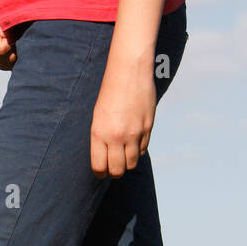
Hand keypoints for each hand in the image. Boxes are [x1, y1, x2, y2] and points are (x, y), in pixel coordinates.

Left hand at [90, 60, 156, 177]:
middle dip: (114, 172)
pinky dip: (138, 150)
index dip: (100, 173)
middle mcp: (117, 136)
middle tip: (113, 167)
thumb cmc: (109, 93)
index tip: (101, 171)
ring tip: (123, 156)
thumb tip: (106, 158)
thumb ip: (102, 138)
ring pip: (132, 163)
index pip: (100, 166)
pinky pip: (143, 149)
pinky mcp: (148, 127)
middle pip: (117, 170)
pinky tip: (133, 143)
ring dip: (127, 163)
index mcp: (99, 133)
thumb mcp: (98, 117)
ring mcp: (134, 133)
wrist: (129, 72)